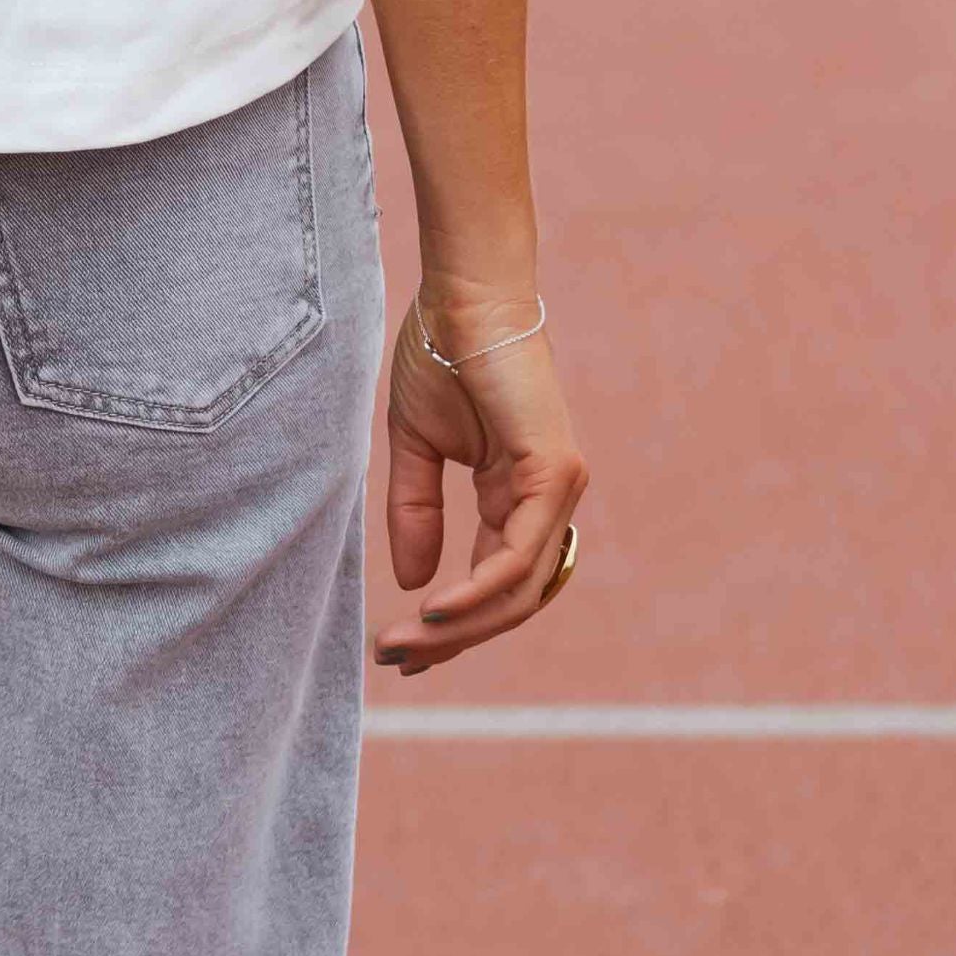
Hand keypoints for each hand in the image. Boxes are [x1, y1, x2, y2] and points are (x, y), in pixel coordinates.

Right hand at [376, 293, 584, 674]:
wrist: (461, 297)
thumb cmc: (440, 355)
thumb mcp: (416, 449)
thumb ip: (416, 513)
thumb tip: (415, 583)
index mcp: (516, 496)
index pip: (493, 583)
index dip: (451, 624)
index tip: (401, 648)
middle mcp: (547, 502)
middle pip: (510, 600)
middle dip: (453, 639)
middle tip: (396, 658)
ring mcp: (558, 490)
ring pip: (518, 589)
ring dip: (461, 626)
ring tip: (408, 644)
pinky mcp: (555, 474)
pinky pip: (519, 554)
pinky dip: (480, 589)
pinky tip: (439, 610)